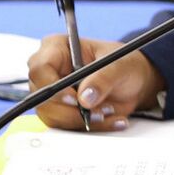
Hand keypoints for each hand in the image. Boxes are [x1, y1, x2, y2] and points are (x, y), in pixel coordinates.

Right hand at [26, 35, 164, 130]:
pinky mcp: (58, 112)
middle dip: (71, 110)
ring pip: (52, 115)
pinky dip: (90, 127)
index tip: (76, 99)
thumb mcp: (121, 65)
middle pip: (41, 97)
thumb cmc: (124, 64)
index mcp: (56, 48)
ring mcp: (50, 93)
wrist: (133, 82)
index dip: (54, 87)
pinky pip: (65, 126)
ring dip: (82, 120)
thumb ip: (104, 78)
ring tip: (110, 113)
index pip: (40, 68)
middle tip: (100, 112)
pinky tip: (112, 120)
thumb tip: (85, 98)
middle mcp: (47, 71)